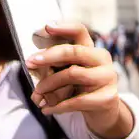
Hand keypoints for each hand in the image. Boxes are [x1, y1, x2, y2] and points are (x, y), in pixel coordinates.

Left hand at [27, 22, 132, 138]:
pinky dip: (58, 106)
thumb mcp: (68, 71)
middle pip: (74, 51)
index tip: (47, 27)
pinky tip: (46, 109)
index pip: (80, 31)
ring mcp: (107, 78)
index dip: (64, 27)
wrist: (103, 111)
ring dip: (50, 83)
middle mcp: (102, 60)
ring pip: (73, 74)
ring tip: (37, 93)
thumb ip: (54, 65)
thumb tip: (31, 64)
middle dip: (49, 56)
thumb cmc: (79, 86)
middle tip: (30, 62)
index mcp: (91, 49)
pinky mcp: (107, 98)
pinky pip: (77, 101)